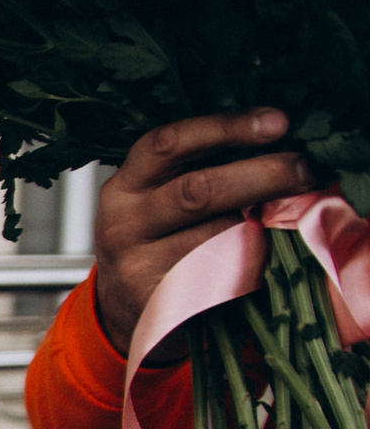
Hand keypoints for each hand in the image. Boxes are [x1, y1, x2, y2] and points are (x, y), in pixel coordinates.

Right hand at [93, 109, 319, 363]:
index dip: (225, 128)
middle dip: (263, 175)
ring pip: (217, 237)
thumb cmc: (158, 238)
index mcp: (126, 185)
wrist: (126, 306)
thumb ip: (201, 168)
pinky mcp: (160, 301)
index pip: (169, 144)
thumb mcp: (160, 195)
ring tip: (279, 222)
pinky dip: (251, 264)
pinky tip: (258, 260)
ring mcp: (137, 265)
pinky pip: (223, 275)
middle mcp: (123, 223)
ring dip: (259, 227)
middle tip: (305, 170)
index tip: (277, 123)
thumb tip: (277, 142)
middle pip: (198, 191)